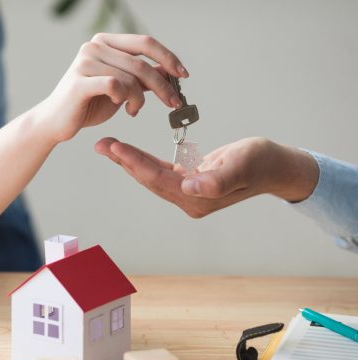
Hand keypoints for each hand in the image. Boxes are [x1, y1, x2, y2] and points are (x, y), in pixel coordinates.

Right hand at [37, 33, 187, 143]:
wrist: (56, 122)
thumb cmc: (87, 104)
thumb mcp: (121, 89)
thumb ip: (141, 78)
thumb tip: (169, 72)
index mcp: (105, 42)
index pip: (144, 43)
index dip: (168, 58)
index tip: (183, 75)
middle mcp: (94, 46)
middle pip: (141, 63)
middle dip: (162, 86)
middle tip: (173, 103)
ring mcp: (85, 62)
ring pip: (130, 78)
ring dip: (140, 99)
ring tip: (134, 111)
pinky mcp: (79, 82)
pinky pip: (115, 86)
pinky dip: (125, 99)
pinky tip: (123, 108)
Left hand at [94, 137, 318, 217]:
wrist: (274, 166)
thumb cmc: (261, 162)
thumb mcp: (242, 165)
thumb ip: (218, 179)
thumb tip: (190, 187)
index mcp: (198, 198)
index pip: (159, 180)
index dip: (136, 163)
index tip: (115, 147)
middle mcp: (188, 199)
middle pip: (149, 179)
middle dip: (124, 161)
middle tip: (101, 144)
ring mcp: (188, 193)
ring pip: (151, 175)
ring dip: (129, 161)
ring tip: (108, 145)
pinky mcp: (188, 182)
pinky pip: (160, 171)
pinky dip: (143, 160)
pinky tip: (128, 152)